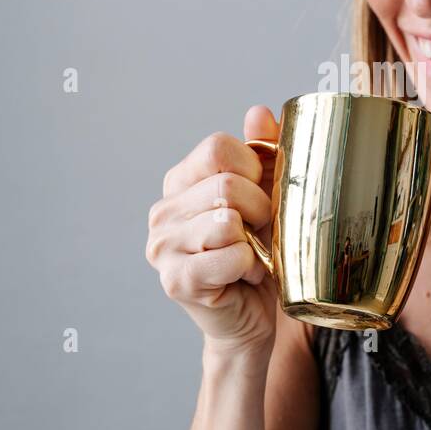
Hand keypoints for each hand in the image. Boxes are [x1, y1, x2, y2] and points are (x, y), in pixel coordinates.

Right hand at [146, 106, 280, 358]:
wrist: (256, 317)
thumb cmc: (261, 254)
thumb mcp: (268, 196)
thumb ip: (262, 152)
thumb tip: (257, 112)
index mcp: (180, 181)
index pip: (217, 148)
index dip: (253, 169)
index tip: (261, 195)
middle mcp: (163, 211)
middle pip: (227, 185)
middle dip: (261, 209)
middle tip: (262, 233)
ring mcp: (162, 247)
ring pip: (227, 220)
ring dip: (255, 242)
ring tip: (251, 256)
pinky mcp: (176, 280)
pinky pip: (230, 256)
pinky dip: (250, 267)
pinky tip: (243, 277)